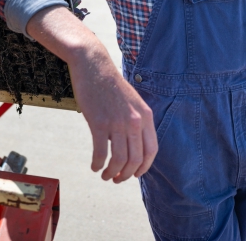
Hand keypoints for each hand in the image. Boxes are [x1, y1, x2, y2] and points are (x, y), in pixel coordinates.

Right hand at [26, 6, 157, 182]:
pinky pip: (100, 153)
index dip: (144, 168)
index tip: (134, 175)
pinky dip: (98, 164)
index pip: (152, 151)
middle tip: (116, 179)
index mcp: (145, 116)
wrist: (94, 65)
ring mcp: (117, 122)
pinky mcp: (99, 122)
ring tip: (105, 176)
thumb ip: (136, 120)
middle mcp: (134, 121)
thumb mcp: (132, 100)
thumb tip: (132, 145)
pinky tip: (94, 167)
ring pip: (118, 160)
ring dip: (112, 173)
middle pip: (135, 160)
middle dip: (126, 175)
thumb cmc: (110, 83)